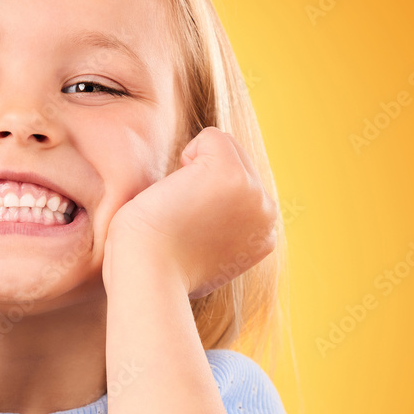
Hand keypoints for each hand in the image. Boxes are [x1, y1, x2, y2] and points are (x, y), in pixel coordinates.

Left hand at [103, 127, 278, 299]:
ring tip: (179, 206)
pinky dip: (187, 154)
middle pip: (237, 162)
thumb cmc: (156, 270)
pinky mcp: (231, 175)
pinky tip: (176, 190)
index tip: (187, 231)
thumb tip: (211, 217)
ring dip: (192, 169)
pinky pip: (211, 137)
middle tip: (179, 217)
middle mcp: (266, 215)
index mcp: (263, 236)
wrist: (146, 276)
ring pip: (224, 148)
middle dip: (201, 178)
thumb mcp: (201, 257)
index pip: (240, 188)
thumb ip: (219, 234)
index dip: (206, 197)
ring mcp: (253, 194)